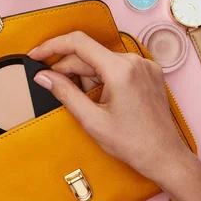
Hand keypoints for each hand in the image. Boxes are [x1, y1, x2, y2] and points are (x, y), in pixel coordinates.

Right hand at [28, 32, 198, 188]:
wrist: (165, 157)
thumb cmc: (133, 143)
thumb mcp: (91, 120)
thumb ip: (65, 93)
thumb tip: (43, 77)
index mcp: (121, 70)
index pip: (78, 43)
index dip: (52, 46)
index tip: (35, 55)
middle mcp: (134, 62)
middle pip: (88, 55)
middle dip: (67, 70)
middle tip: (51, 86)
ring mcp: (144, 66)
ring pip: (101, 62)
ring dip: (86, 78)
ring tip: (88, 105)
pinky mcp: (148, 73)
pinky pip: (115, 67)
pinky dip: (101, 78)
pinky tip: (100, 99)